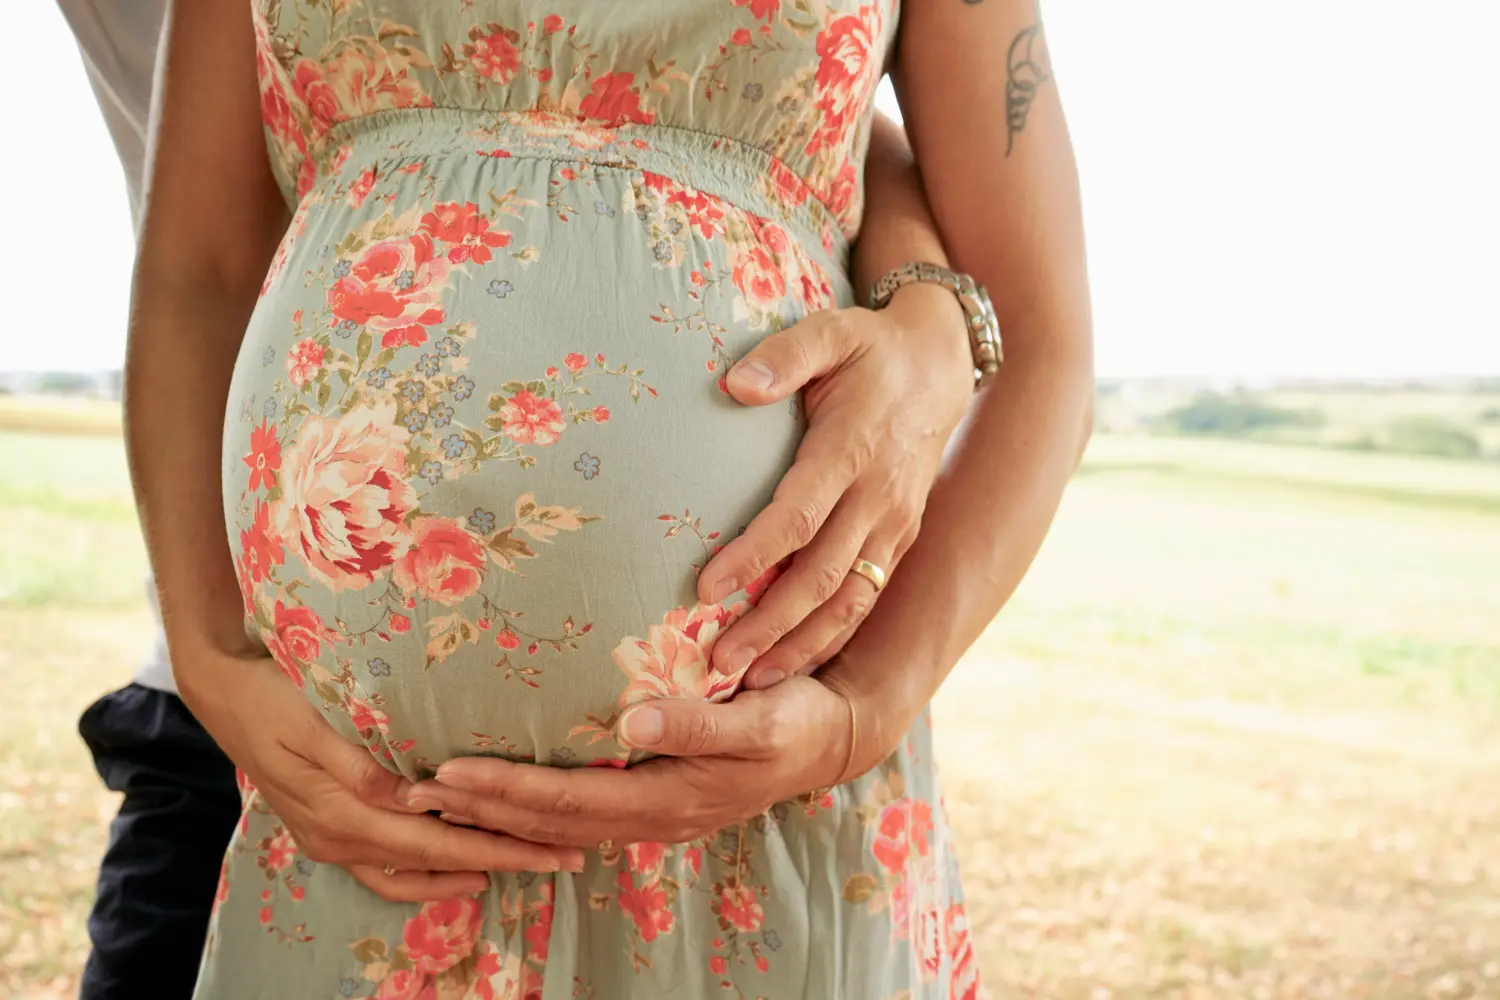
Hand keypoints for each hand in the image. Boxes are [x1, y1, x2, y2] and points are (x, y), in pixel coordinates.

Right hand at [177, 650, 584, 899]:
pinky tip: (457, 861)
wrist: (221, 689)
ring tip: (520, 863)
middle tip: (560, 858)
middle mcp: (338, 837)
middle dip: (501, 862)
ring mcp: (330, 837)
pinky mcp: (328, 827)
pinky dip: (426, 869)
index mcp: (341, 813)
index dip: (496, 850)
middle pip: (435, 864)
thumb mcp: (313, 720)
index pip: (437, 844)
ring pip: (410, 873)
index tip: (548, 850)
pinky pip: (386, 864)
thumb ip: (359, 764)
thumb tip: (411, 798)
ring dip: (466, 871)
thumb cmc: (273, 692)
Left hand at [402, 676, 856, 845]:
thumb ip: (695, 723)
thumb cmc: (795, 719)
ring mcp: (654, 813)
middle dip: (481, 810)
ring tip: (441, 797)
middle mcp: (653, 815)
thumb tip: (630, 722)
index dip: (506, 791)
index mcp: (669, 797)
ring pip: (560, 825)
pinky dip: (534, 809)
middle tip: (414, 792)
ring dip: (499, 813)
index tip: (449, 773)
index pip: (569, 800)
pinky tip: (508, 797)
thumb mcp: (757, 719)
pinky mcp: (656, 798)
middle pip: (550, 822)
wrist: (832, 737)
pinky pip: (581, 813)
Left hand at [698, 283, 970, 686]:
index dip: (752, 557)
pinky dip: (831, 637)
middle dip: (769, 625)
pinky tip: (793, 662)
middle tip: (717, 661)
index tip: (704, 589)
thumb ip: (784, 356)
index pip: (797, 517)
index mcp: (852, 451)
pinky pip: (865, 598)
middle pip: (820, 577)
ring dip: (800, 645)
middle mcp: (879, 499)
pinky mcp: (901, 539)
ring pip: (848, 601)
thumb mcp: (831, 332)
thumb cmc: (871, 349)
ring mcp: (895, 525)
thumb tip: (734, 385)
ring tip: (748, 680)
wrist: (943, 364)